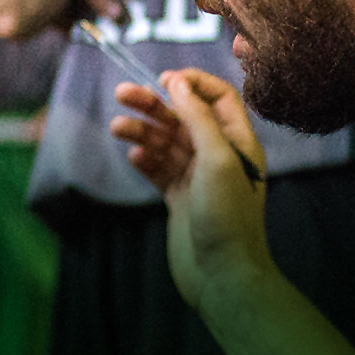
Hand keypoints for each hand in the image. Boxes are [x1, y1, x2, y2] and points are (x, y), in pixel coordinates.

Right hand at [110, 69, 273, 305]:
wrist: (222, 275)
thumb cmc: (227, 217)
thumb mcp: (217, 160)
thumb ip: (198, 118)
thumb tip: (178, 83)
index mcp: (238, 143)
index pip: (218, 98)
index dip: (193, 84)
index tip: (164, 80)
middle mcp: (218, 157)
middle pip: (184, 117)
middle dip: (154, 104)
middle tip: (122, 94)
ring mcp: (196, 178)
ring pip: (166, 142)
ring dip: (142, 131)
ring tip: (117, 127)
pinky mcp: (178, 198)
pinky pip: (158, 169)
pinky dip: (145, 159)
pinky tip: (134, 156)